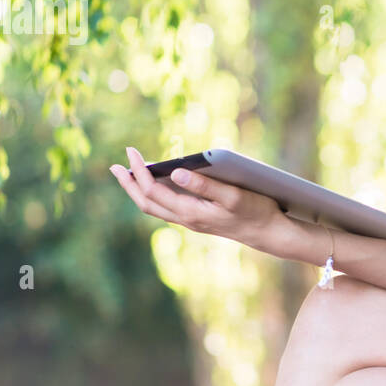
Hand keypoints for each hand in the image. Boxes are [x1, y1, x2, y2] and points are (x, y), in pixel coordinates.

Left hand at [110, 147, 289, 252]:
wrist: (268, 233)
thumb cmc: (255, 211)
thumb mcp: (233, 195)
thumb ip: (204, 184)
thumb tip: (175, 172)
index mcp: (191, 212)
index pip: (154, 190)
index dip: (139, 171)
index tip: (131, 152)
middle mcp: (186, 219)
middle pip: (146, 202)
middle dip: (129, 183)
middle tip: (116, 165)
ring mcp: (191, 221)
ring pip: (155, 207)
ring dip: (139, 190)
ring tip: (129, 173)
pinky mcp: (197, 219)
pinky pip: (166, 207)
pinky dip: (154, 194)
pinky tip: (157, 183)